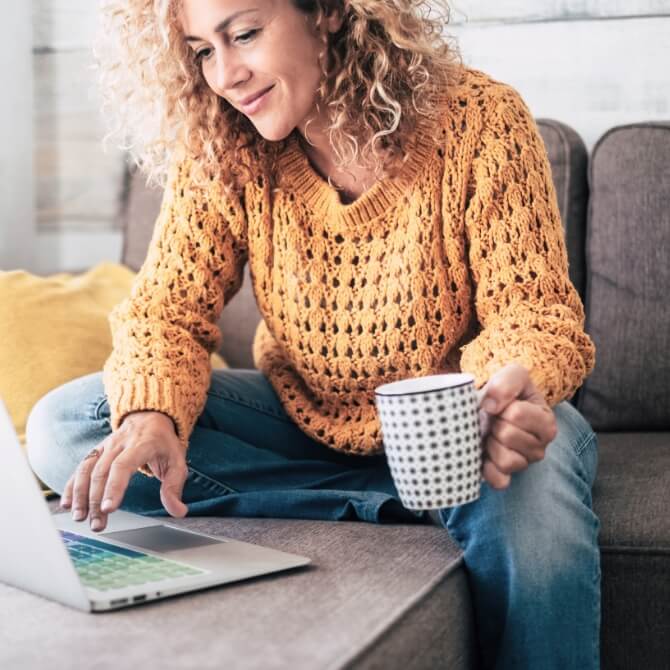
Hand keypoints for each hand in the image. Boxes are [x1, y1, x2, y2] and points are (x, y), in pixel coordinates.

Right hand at [59, 411, 188, 531]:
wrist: (150, 416)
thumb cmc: (164, 443)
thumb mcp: (177, 461)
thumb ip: (174, 487)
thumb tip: (178, 511)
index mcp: (142, 444)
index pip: (123, 465)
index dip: (114, 487)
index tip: (109, 508)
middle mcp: (120, 443)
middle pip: (102, 472)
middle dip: (97, 500)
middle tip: (97, 524)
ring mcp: (105, 446)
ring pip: (87, 469)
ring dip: (80, 494)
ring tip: (80, 517)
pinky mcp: (97, 450)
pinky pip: (81, 467)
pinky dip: (71, 485)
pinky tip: (67, 504)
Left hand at [478, 363, 557, 489]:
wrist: (490, 406)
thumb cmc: (505, 392)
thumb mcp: (512, 374)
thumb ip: (507, 382)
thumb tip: (491, 406)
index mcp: (546, 421)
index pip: (517, 414)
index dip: (501, 406)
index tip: (501, 404)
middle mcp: (541, 446)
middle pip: (507, 436)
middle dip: (494, 424)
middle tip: (494, 420)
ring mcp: (525, 463)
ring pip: (506, 460)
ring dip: (490, 444)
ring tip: (491, 434)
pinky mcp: (507, 477)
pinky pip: (499, 481)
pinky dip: (487, 469)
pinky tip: (484, 454)